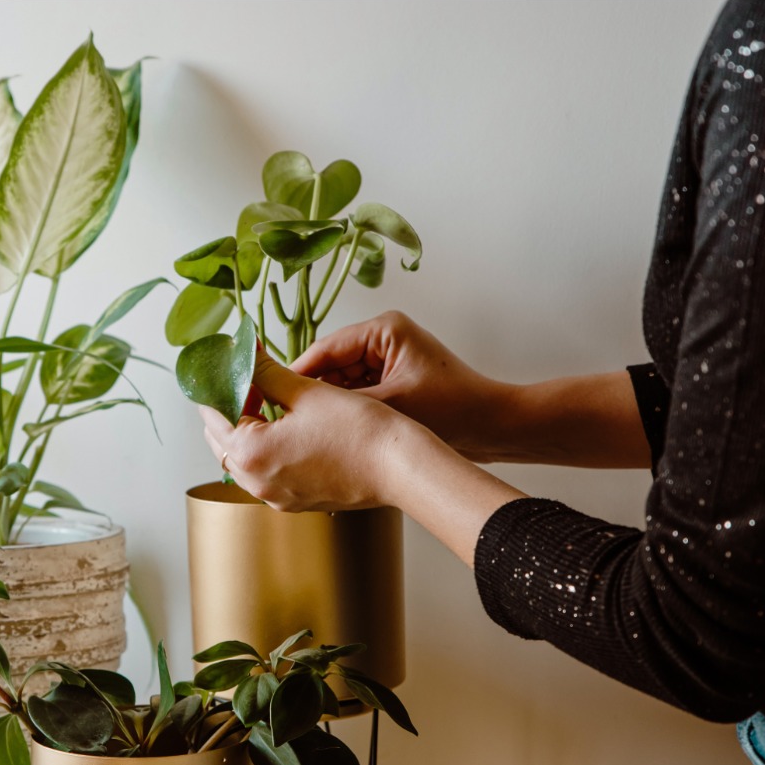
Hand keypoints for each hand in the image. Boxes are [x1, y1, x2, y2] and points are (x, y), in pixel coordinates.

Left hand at [199, 354, 420, 512]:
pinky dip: (267, 449)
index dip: (221, 385)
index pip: (213, 415)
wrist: (398, 467)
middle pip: (223, 441)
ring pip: (244, 459)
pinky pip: (267, 472)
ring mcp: (276, 496)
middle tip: (251, 379)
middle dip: (232, 408)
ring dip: (248, 430)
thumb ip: (266, 373)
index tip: (231, 366)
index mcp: (251, 454)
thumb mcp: (305, 391)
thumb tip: (247, 353)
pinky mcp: (296, 500)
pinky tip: (287, 427)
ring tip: (270, 399)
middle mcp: (257, 482)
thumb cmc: (358, 430)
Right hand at [291, 310, 514, 462]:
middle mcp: (382, 339)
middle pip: (329, 366)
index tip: (269, 400)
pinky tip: (329, 435)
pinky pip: (356, 395)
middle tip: (282, 423)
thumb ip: (344, 404)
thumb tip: (300, 409)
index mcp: (383, 329)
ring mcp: (386, 361)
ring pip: (339, 384)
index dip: (296, 376)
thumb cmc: (456, 409)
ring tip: (303, 432)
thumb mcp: (392, 405)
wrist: (495, 427)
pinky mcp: (391, 381)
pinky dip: (345, 414)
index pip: (325, 350)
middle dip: (311, 395)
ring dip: (328, 407)